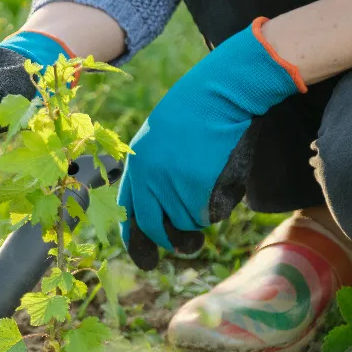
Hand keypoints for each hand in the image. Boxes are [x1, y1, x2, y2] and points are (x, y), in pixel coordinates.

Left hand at [117, 18, 306, 268]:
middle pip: (155, 228)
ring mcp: (174, 187)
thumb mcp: (158, 138)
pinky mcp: (200, 189)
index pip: (129, 214)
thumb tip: (157, 207)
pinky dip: (219, 205)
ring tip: (210, 183)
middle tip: (183, 247)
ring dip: (199, 215)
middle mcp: (149, 182)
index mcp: (136, 167)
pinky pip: (210, 214)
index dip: (136, 239)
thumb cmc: (194, 110)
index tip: (146, 258)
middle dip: (169, 242)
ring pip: (187, 222)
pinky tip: (223, 175)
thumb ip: (152, 171)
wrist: (220, 93)